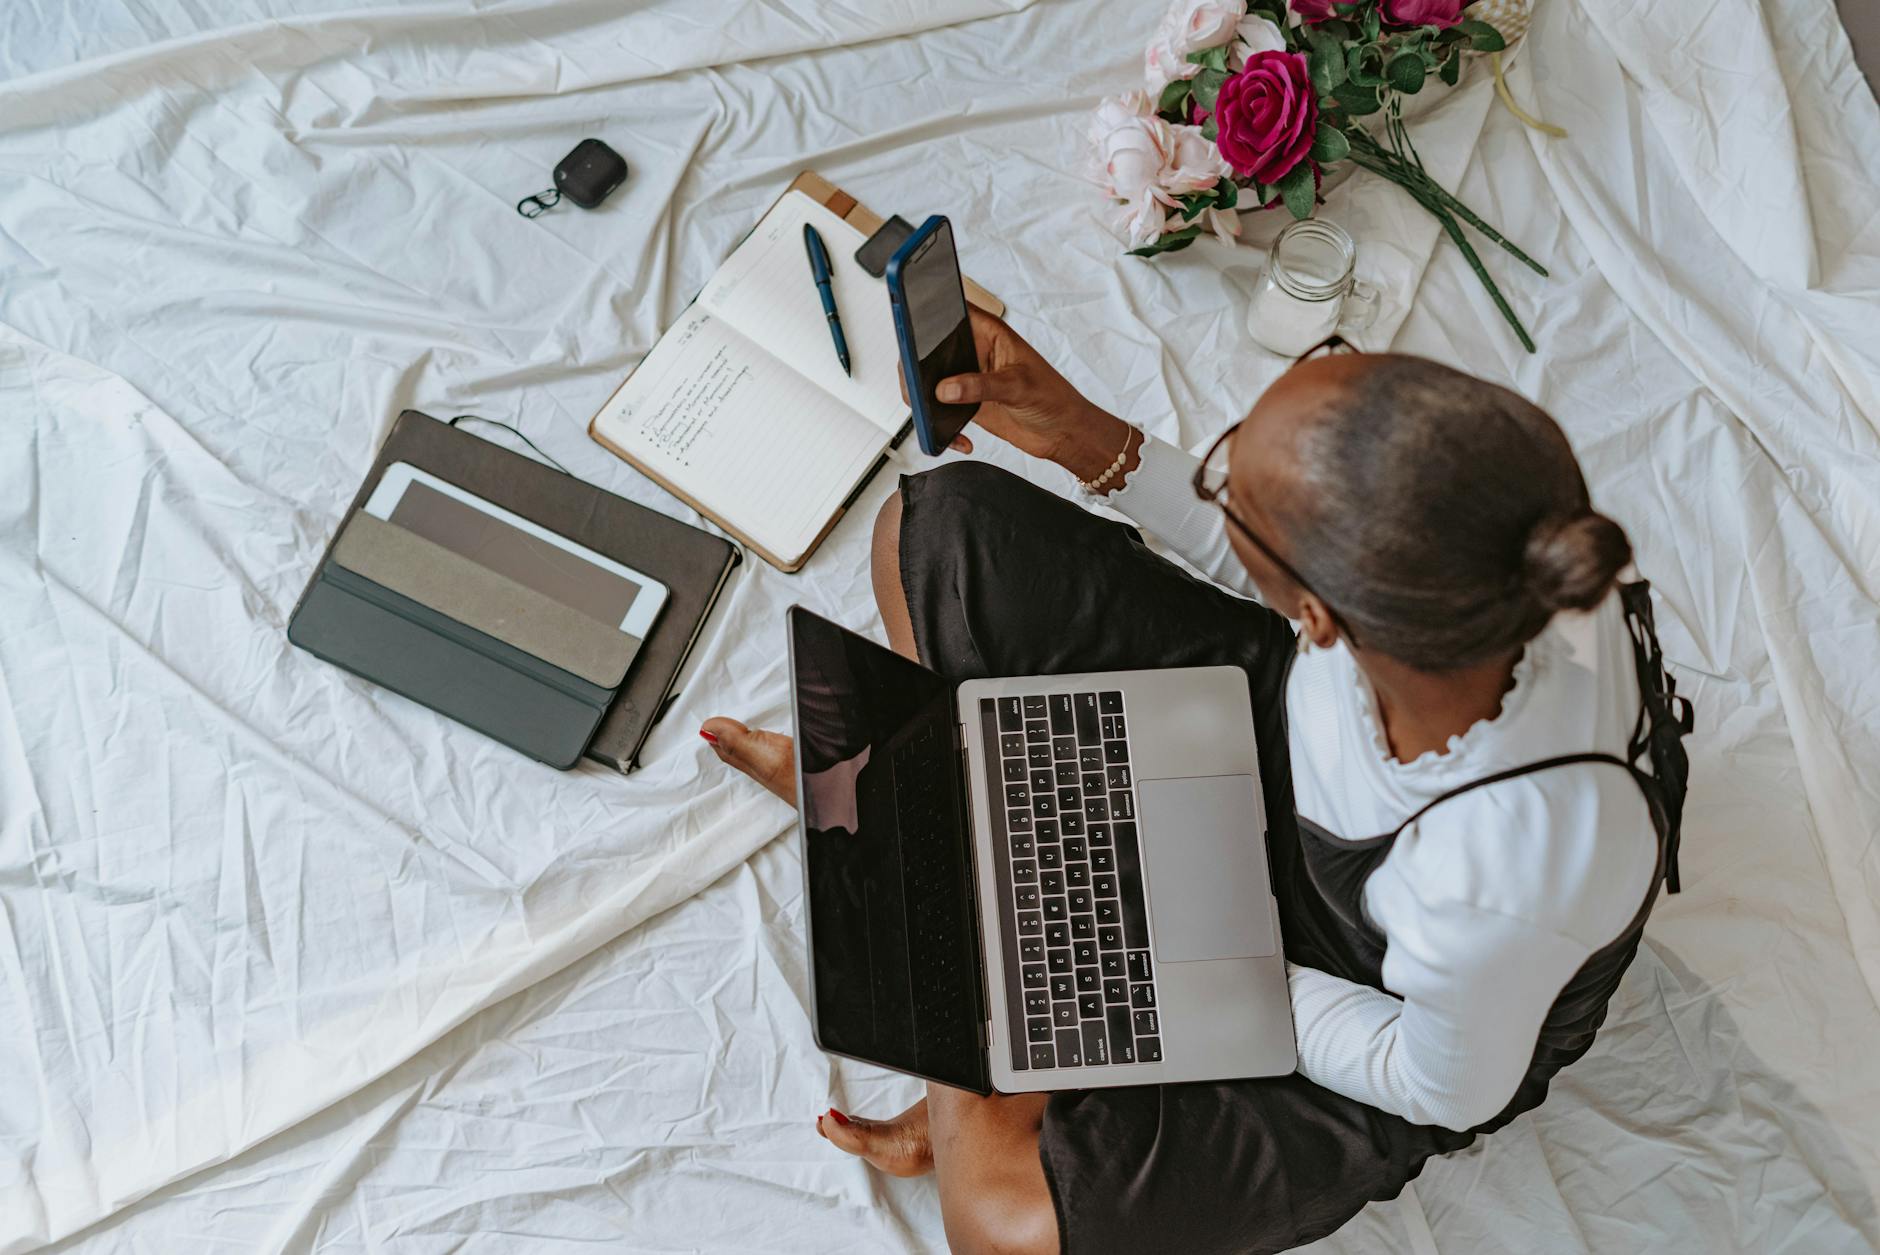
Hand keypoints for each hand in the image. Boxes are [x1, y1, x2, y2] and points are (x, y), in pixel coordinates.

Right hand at [931, 309, 1131, 479]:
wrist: (1062, 432)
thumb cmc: (1054, 397)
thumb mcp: (1018, 386)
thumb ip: (981, 385)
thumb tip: (947, 389)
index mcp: (988, 333)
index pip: (950, 314)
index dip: (928, 316)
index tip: (914, 333)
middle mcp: (974, 352)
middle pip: (930, 350)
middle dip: (917, 368)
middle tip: (919, 387)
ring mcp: (968, 378)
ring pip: (929, 382)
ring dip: (925, 400)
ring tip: (933, 415)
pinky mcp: (966, 404)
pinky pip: (939, 410)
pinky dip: (940, 425)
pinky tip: (961, 437)